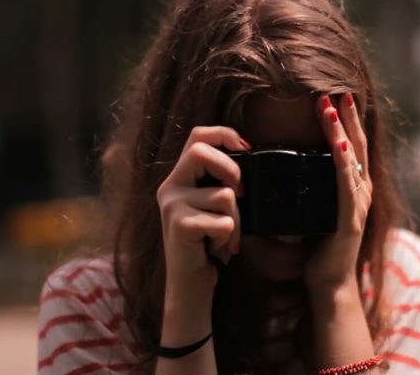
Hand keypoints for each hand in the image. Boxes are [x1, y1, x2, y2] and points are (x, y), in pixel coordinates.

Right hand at [156, 126, 250, 292]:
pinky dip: (229, 237)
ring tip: (224, 235)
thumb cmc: (207, 244)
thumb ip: (222, 182)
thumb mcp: (214, 206)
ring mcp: (172, 205)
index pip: (197, 136)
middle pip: (201, 152)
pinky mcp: (179, 225)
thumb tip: (249, 158)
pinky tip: (217, 247)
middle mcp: (170, 187)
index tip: (246, 147)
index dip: (224, 134)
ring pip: (224, 195)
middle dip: (231, 170)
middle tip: (241, 193)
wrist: (191, 285)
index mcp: (179, 178)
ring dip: (236, 219)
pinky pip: (224, 221)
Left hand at [305, 93, 372, 293]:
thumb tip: (281, 177)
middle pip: (356, 145)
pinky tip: (340, 144)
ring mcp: (358, 204)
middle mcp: (360, 191)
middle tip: (337, 91)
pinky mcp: (351, 219)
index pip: (350, 148)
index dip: (344, 122)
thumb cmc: (318, 250)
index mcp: (352, 188)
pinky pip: (346, 184)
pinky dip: (343, 163)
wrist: (328, 284)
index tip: (334, 98)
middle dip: (346, 117)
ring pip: (351, 159)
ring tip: (332, 107)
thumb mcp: (311, 213)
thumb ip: (305, 193)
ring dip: (341, 130)